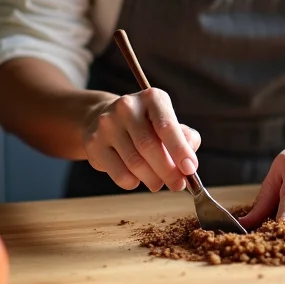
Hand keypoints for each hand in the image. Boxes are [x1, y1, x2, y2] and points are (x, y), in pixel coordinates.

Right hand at [82, 88, 200, 191]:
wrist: (106, 118)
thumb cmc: (147, 125)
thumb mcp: (169, 123)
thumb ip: (185, 140)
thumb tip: (189, 165)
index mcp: (151, 98)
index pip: (166, 126)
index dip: (180, 150)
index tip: (190, 169)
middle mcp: (127, 106)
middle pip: (149, 146)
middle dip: (168, 171)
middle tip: (178, 185)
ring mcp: (107, 124)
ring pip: (135, 163)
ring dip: (152, 179)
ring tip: (158, 183)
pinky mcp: (94, 143)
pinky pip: (119, 174)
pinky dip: (134, 183)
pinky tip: (138, 179)